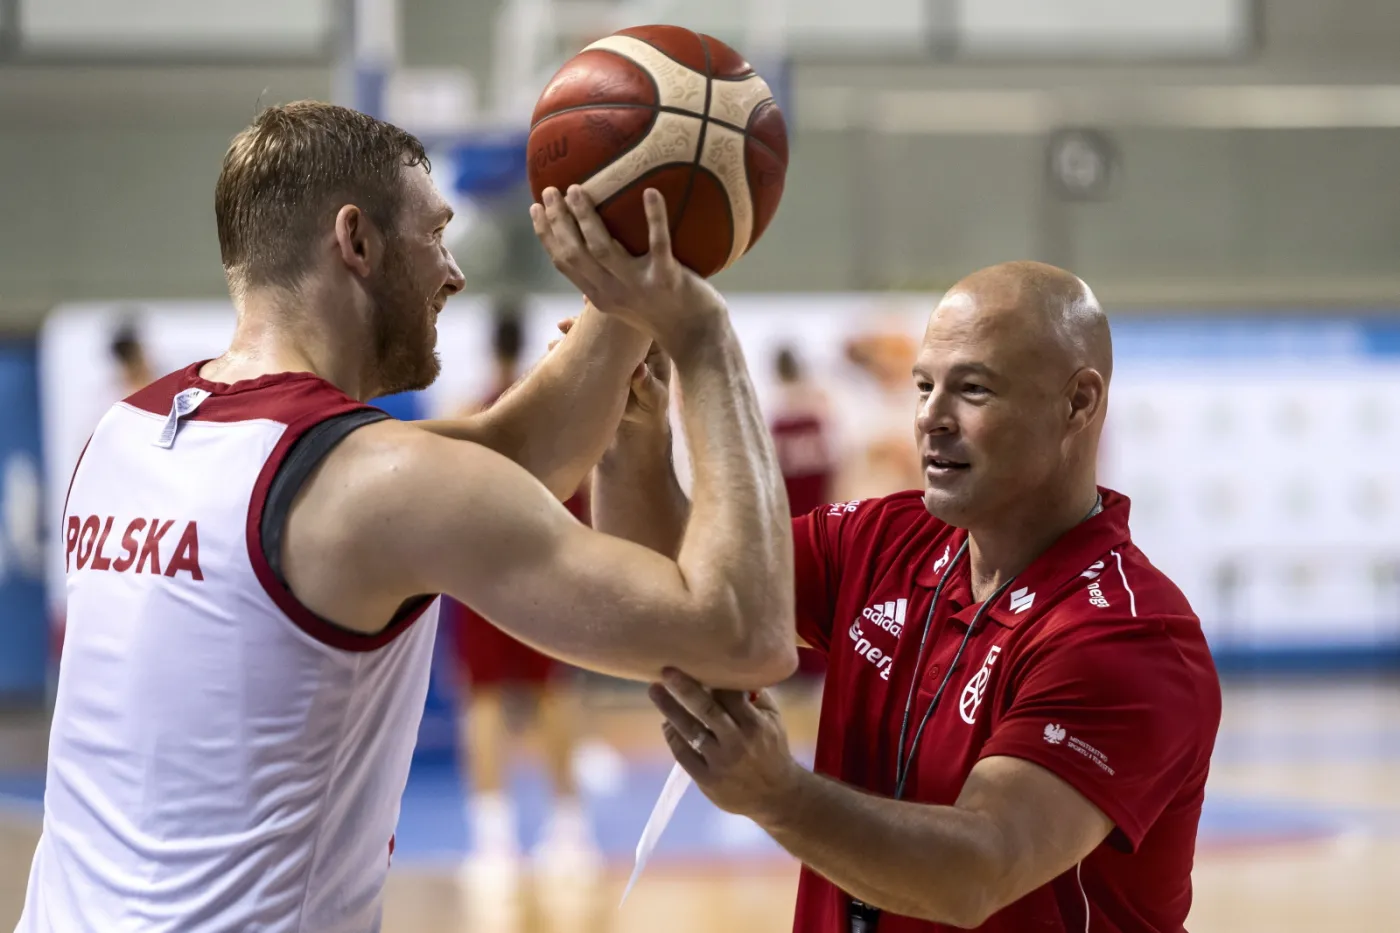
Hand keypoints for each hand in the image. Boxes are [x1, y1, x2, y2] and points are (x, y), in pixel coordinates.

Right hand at [530, 185, 725, 354]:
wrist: (697, 337)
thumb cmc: (664, 313)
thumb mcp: (626, 300)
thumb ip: (607, 277)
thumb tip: (593, 245)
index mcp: (600, 296)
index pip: (564, 263)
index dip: (546, 235)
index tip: (535, 208)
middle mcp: (614, 292)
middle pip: (575, 253)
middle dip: (558, 220)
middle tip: (550, 190)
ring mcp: (639, 286)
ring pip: (603, 248)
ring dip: (586, 217)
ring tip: (577, 190)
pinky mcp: (668, 279)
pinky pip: (659, 244)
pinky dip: (655, 217)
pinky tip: (651, 191)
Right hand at [550, 315, 670, 428]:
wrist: (636, 422)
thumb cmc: (651, 407)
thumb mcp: (654, 399)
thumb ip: (648, 386)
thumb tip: (638, 369)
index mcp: (648, 345)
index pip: (631, 322)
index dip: (616, 312)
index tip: (597, 306)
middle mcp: (626, 344)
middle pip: (605, 325)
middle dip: (585, 321)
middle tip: (565, 323)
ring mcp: (609, 353)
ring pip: (590, 336)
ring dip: (572, 333)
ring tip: (557, 336)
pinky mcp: (595, 364)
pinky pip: (580, 353)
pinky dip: (566, 349)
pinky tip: (552, 349)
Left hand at [649, 668, 799, 819]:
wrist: (776, 795)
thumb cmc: (772, 749)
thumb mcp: (774, 720)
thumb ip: (755, 696)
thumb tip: (730, 671)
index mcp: (755, 725)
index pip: (730, 695)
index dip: (713, 679)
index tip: (694, 663)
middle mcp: (737, 743)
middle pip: (706, 710)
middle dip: (685, 689)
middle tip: (666, 671)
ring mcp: (720, 763)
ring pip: (690, 731)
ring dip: (670, 709)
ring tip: (655, 691)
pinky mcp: (707, 780)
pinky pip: (683, 754)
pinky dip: (673, 737)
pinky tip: (667, 724)